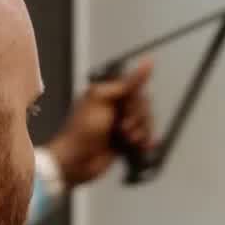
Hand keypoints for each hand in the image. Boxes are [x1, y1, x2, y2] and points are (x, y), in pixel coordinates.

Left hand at [46, 59, 154, 188]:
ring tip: (129, 140)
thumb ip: (127, 83)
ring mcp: (121, 125)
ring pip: (146, 122)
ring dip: (141, 131)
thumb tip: (148, 63)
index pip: (136, 89)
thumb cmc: (82, 130)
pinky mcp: (126, 142)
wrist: (76, 161)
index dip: (135, 101)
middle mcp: (116, 108)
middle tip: (123, 128)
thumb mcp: (102, 99)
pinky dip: (146, 142)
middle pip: (143, 106)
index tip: (126, 110)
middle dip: (138, 118)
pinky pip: (144, 138)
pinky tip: (144, 146)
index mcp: (109, 94)